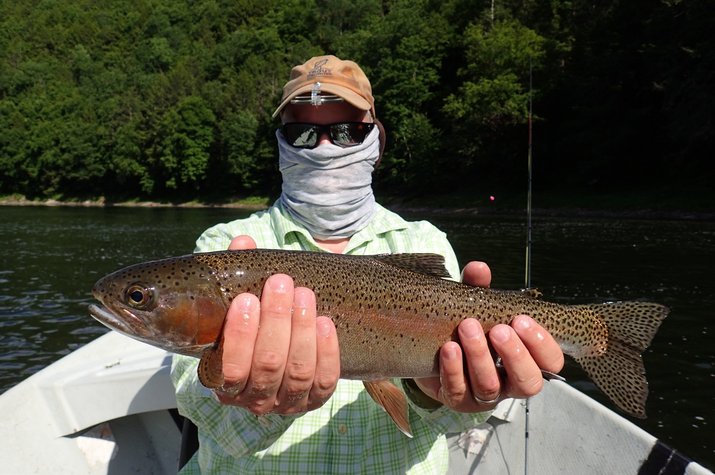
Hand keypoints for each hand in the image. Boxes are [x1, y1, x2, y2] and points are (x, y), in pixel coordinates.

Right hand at [212, 236, 340, 414]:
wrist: (286, 346)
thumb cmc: (257, 321)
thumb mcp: (244, 301)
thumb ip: (239, 274)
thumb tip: (242, 242)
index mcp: (225, 381)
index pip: (230, 367)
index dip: (239, 334)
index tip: (246, 297)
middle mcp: (254, 399)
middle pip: (267, 365)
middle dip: (276, 320)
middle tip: (281, 283)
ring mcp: (287, 402)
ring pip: (297, 372)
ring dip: (302, 330)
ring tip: (304, 294)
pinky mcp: (316, 399)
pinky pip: (325, 379)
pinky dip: (326, 351)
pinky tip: (324, 321)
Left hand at [414, 261, 564, 411]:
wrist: (431, 352)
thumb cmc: (466, 328)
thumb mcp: (474, 306)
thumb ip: (478, 288)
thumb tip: (479, 268)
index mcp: (526, 359)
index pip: (551, 363)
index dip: (542, 345)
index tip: (522, 320)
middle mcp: (510, 382)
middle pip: (528, 382)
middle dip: (515, 355)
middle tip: (498, 329)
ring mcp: (483, 396)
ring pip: (489, 387)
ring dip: (480, 356)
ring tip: (467, 327)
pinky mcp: (456, 400)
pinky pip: (457, 390)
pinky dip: (453, 368)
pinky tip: (448, 348)